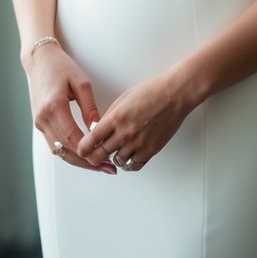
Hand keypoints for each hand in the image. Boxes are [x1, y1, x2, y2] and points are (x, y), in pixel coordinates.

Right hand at [26, 44, 115, 174]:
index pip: (73, 138)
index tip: (107, 159)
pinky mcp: (39, 123)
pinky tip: (84, 156)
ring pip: (59, 151)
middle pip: (66, 150)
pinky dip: (69, 153)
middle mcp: (43, 117)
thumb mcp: (81, 83)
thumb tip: (98, 130)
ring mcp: (39, 122)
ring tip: (99, 165)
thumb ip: (90, 109)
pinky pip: (54, 144)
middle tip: (108, 168)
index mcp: (54, 106)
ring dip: (79, 161)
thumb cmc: (60, 66)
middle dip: (88, 162)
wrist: (39, 59)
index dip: (90, 153)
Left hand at [76, 68, 191, 171]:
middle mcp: (126, 133)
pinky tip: (128, 157)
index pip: (91, 140)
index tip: (81, 150)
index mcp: (116, 118)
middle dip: (94, 156)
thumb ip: (109, 116)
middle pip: (101, 154)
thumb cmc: (151, 92)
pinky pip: (135, 165)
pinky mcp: (151, 150)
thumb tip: (98, 129)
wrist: (175, 95)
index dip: (83, 148)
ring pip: (117, 161)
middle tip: (93, 155)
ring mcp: (139, 143)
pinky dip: (129, 164)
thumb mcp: (123, 98)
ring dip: (114, 157)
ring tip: (115, 150)